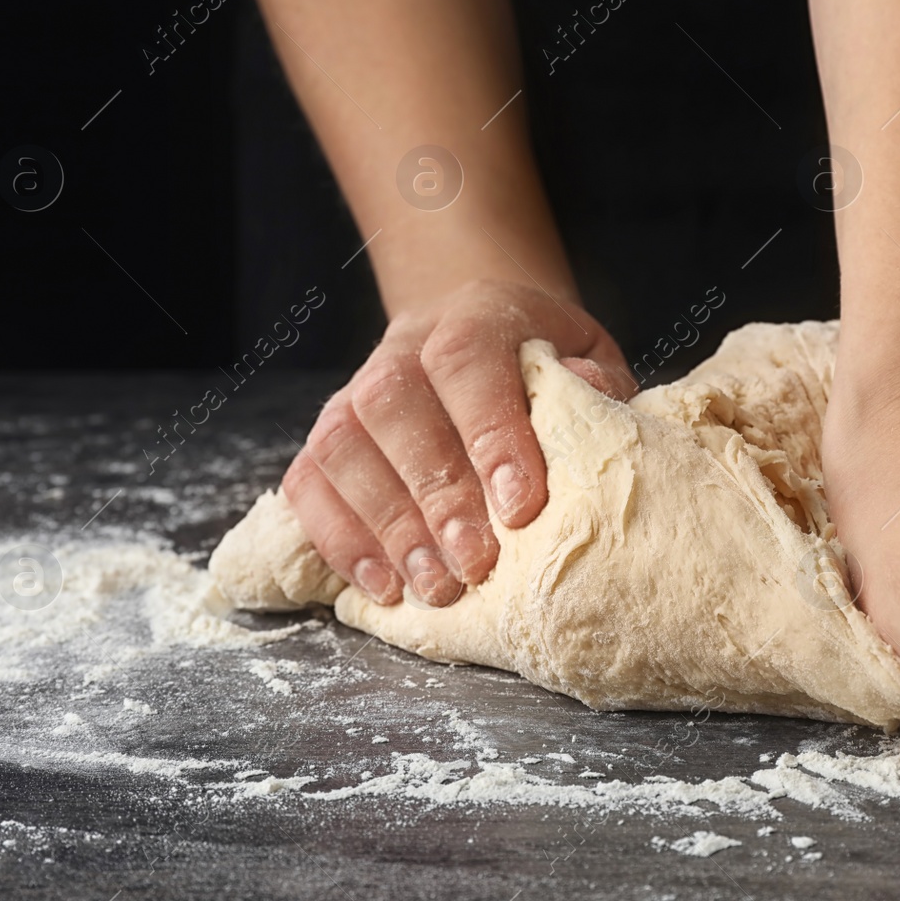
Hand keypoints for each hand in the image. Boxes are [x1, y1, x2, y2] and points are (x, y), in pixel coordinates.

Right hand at [283, 278, 631, 606]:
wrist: (478, 335)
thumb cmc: (542, 364)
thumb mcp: (584, 356)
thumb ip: (590, 380)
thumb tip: (584, 391)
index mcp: (474, 315)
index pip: (467, 359)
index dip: (490, 431)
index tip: (521, 507)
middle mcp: (403, 346)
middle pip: (394, 404)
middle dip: (436, 493)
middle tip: (476, 563)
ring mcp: (353, 391)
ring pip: (344, 445)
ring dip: (387, 524)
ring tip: (435, 585)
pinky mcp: (324, 438)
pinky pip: (309, 483)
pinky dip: (339, 538)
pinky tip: (384, 585)